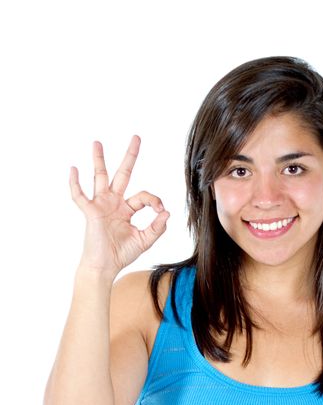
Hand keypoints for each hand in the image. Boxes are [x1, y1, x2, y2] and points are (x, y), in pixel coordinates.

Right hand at [69, 135, 169, 276]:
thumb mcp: (144, 241)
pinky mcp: (90, 212)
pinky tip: (73, 169)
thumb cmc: (121, 254)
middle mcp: (114, 203)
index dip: (154, 201)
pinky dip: (75, 183)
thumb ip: (157, 228)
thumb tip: (167, 212)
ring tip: (97, 143)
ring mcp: (101, 205)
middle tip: (136, 137)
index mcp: (127, 209)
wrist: (104, 267)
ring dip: (99, 160)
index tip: (160, 210)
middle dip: (130, 157)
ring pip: (100, 177)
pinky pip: (80, 196)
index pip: (143, 196)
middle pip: (123, 174)